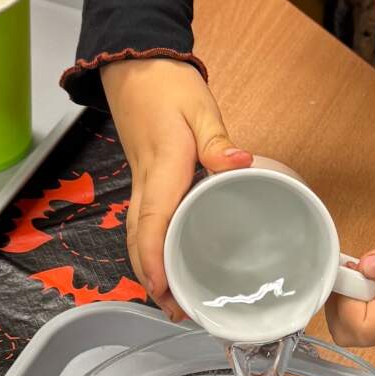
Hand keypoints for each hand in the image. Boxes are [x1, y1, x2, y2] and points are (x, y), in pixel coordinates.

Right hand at [100, 56, 252, 312]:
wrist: (136, 63)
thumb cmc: (167, 85)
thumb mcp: (200, 108)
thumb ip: (217, 141)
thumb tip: (238, 164)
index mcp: (162, 170)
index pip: (152, 224)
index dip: (155, 261)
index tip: (164, 290)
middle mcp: (145, 183)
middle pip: (140, 241)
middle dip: (153, 279)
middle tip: (177, 312)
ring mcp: (141, 184)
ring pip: (137, 236)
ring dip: (149, 269)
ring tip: (172, 300)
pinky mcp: (145, 181)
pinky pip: (142, 223)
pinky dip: (150, 249)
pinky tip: (167, 262)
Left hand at [326, 203, 374, 347]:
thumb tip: (367, 268)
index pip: (362, 329)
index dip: (345, 305)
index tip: (351, 274)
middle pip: (350, 334)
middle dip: (337, 304)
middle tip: (348, 271)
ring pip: (349, 325)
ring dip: (341, 298)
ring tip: (356, 268)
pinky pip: (356, 311)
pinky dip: (348, 293)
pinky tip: (360, 271)